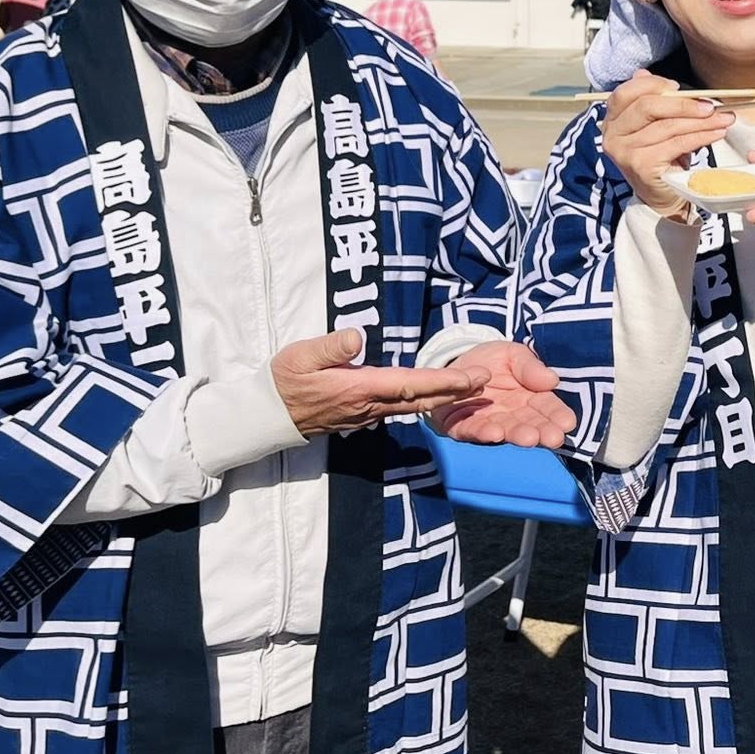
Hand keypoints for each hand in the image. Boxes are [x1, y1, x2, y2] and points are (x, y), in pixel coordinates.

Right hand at [271, 328, 490, 437]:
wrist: (269, 415)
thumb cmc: (284, 381)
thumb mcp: (299, 356)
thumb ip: (329, 347)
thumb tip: (356, 338)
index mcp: (359, 388)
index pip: (409, 384)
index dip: (442, 382)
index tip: (469, 378)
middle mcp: (369, 405)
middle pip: (420, 399)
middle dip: (455, 391)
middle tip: (485, 382)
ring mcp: (367, 413)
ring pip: (413, 406)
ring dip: (444, 397)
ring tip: (470, 387)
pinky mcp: (363, 414)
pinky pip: (401, 409)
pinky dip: (425, 401)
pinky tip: (437, 395)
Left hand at [430, 340, 579, 449]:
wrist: (454, 367)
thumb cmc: (490, 361)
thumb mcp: (512, 355)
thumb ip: (530, 366)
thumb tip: (552, 380)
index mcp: (529, 398)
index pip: (547, 408)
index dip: (558, 415)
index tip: (568, 423)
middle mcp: (512, 415)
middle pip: (530, 424)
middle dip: (542, 431)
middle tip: (554, 438)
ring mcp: (489, 422)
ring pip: (505, 431)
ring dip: (517, 435)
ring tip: (529, 438)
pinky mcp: (462, 427)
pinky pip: (472, 431)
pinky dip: (483, 433)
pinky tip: (495, 434)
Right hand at [601, 71, 734, 215]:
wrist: (664, 198)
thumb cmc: (663, 158)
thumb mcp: (658, 127)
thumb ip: (653, 102)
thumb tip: (645, 73)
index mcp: (612, 120)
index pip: (626, 92)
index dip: (653, 85)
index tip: (679, 87)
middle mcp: (612, 135)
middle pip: (647, 107)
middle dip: (683, 104)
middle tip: (711, 105)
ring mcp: (624, 152)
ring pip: (667, 126)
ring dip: (700, 121)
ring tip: (723, 118)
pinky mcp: (641, 165)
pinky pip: (676, 143)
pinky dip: (700, 136)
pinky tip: (716, 133)